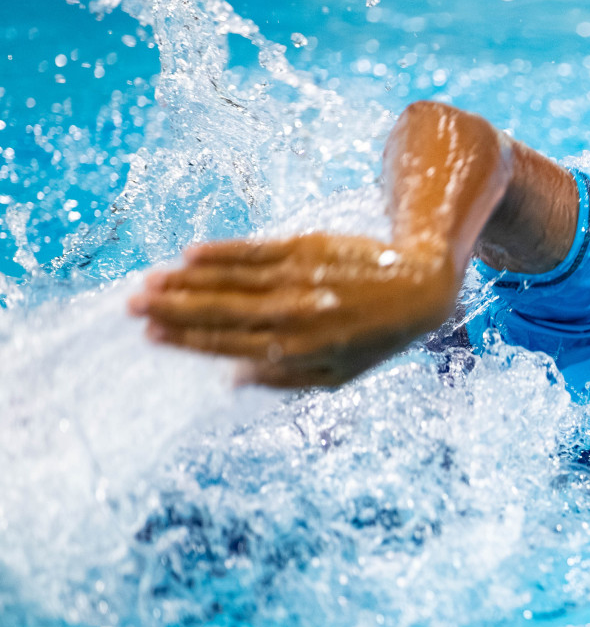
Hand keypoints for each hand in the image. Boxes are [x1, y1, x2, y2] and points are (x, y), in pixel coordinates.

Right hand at [128, 234, 457, 387]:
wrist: (420, 287)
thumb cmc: (376, 337)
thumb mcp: (338, 375)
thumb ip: (285, 379)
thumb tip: (234, 378)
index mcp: (298, 350)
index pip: (229, 344)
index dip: (187, 338)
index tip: (151, 334)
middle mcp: (295, 314)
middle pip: (221, 310)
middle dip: (173, 307)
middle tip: (132, 304)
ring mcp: (299, 278)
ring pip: (231, 279)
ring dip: (187, 279)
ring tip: (151, 280)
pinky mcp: (307, 248)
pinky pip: (255, 250)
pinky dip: (222, 252)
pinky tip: (191, 252)